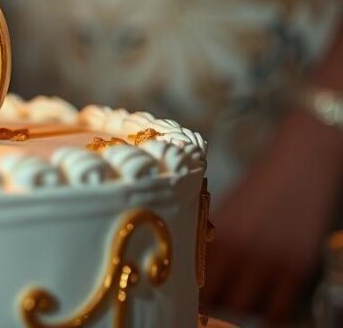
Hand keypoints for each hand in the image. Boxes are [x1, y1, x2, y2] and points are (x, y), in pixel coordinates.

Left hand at [204, 108, 342, 322]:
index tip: (186, 293)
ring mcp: (267, 261)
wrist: (298, 168)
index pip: (192, 276)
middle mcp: (237, 249)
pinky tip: (263, 303)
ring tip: (237, 298)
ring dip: (238, 307)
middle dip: (211, 302)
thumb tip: (183, 264)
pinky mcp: (296, 269)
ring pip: (241, 307)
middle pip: (214, 297)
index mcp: (215, 233)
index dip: (187, 290)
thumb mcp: (225, 210)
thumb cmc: (257, 192)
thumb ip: (207, 236)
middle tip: (212, 300)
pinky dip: (267, 313)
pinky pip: (276, 310)